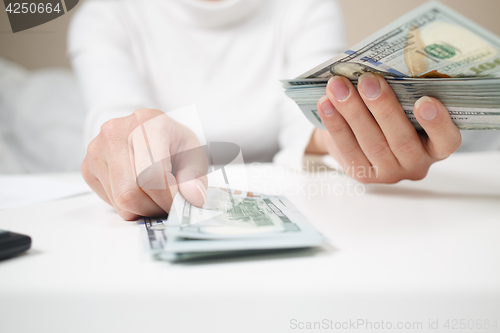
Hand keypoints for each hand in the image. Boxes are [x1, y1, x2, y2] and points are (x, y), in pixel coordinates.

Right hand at [81, 108, 207, 219]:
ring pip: (120, 200)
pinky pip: (110, 201)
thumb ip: (195, 177)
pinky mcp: (88, 166)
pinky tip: (140, 191)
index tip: (179, 205)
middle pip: (131, 192)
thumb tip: (193, 196)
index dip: (166, 198)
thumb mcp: (194, 154)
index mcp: (148, 123)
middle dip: (154, 207)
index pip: (151, 174)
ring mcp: (98, 148)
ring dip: (143, 208)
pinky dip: (129, 205)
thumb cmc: (173, 143)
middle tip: (168, 206)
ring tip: (157, 198)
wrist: (152, 132)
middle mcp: (117, 131)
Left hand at [315, 73, 461, 182]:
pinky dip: (335, 124)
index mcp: (437, 146)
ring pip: (372, 144)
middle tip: (368, 80)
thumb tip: (378, 66)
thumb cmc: (387, 112)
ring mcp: (389, 173)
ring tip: (338, 87)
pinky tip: (325, 104)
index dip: (437, 123)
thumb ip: (400, 92)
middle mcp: (416, 164)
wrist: (358, 134)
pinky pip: (347, 150)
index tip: (424, 100)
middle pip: (401, 140)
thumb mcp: (402, 104)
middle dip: (383, 108)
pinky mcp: (362, 174)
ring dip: (353, 112)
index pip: (447, 140)